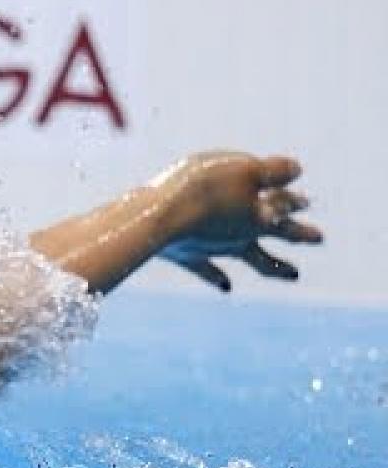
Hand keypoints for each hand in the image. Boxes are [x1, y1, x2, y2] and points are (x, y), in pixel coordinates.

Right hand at [153, 151, 323, 291]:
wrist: (158, 220)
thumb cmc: (201, 189)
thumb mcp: (243, 169)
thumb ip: (273, 170)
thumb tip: (296, 170)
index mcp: (260, 213)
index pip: (284, 203)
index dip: (295, 200)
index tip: (305, 201)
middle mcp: (243, 234)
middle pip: (279, 234)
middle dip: (300, 234)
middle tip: (319, 238)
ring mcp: (217, 248)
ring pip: (254, 259)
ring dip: (275, 265)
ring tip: (295, 275)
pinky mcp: (188, 256)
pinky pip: (208, 271)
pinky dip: (219, 278)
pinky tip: (228, 288)